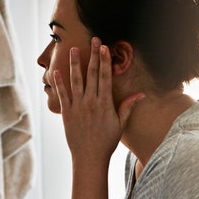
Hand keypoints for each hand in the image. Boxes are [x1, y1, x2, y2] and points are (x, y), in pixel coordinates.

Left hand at [53, 38, 143, 165]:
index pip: (105, 77)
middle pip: (92, 74)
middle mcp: (90, 102)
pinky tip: (56, 71)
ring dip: (74, 64)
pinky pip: (62, 95)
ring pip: (75, 81)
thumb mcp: (120, 124)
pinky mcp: (66, 113)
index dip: (104, 60)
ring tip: (72, 49)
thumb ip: (128, 106)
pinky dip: (58, 83)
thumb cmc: (107, 142)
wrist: (89, 158)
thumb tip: (141, 94)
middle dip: (93, 55)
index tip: (104, 47)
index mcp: (105, 103)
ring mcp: (77, 107)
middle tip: (93, 40)